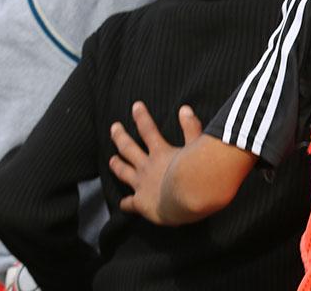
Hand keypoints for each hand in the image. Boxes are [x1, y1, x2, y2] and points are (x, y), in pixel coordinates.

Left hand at [109, 101, 203, 224]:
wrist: (188, 196)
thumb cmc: (196, 171)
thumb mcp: (198, 145)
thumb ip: (191, 128)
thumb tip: (184, 109)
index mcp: (160, 152)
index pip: (148, 130)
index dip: (141, 117)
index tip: (136, 106)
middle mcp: (147, 167)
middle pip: (129, 149)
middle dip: (120, 137)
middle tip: (114, 127)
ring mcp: (142, 184)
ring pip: (124, 172)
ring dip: (117, 165)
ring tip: (111, 160)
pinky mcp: (141, 203)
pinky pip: (129, 203)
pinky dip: (125, 203)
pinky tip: (122, 204)